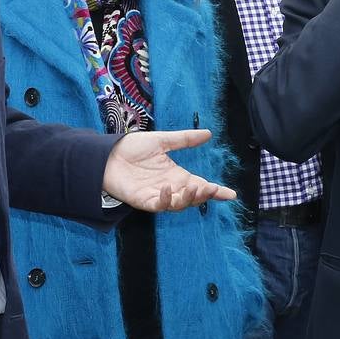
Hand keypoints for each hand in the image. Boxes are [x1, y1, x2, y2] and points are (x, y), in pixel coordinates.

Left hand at [102, 130, 235, 211]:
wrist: (108, 154)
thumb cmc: (132, 148)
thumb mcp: (162, 140)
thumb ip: (184, 139)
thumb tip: (208, 133)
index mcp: (177, 175)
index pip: (200, 185)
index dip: (215, 191)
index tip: (231, 194)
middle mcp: (170, 187)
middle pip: (192, 197)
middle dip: (204, 195)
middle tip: (211, 187)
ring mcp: (158, 195)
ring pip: (178, 204)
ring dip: (188, 198)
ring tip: (195, 187)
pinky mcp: (144, 201)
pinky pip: (159, 205)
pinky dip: (165, 199)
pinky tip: (167, 188)